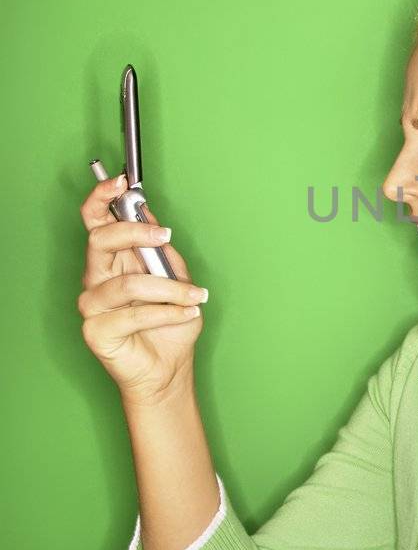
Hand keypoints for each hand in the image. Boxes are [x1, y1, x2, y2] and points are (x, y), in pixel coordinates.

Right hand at [78, 172, 208, 404]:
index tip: (121, 182)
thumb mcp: (178, 277)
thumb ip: (161, 248)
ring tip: (194, 298)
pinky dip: (168, 313)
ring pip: (128, 283)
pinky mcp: (95, 331)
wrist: (169, 368)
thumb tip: (150, 212)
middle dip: (134, 233)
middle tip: (164, 236)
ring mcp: (91, 306)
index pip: (94, 221)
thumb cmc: (170, 323)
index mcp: (112, 260)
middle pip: (100, 240)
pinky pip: (134, 314)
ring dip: (170, 289)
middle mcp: (96, 279)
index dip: (101, 198)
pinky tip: (187, 313)